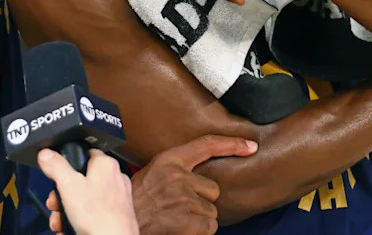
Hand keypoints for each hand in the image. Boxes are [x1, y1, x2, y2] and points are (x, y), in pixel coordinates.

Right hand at [39, 149, 137, 234]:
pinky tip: (69, 228)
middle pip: (81, 180)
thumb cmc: (99, 216)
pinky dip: (80, 219)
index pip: (84, 153)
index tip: (56, 176)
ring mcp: (117, 197)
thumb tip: (46, 154)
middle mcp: (114, 178)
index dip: (67, 165)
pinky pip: (93, 212)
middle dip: (62, 195)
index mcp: (105, 164)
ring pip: (85, 198)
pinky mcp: (116, 214)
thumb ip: (56, 166)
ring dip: (67, 210)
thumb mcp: (68, 186)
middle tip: (54, 204)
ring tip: (59, 221)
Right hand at [131, 135, 257, 234]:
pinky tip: (181, 228)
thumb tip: (199, 176)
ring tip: (177, 217)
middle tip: (179, 206)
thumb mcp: (153, 174)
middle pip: (212, 188)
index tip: (250, 145)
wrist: (120, 221)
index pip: (206, 145)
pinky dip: (199, 231)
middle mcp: (178, 176)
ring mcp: (184, 197)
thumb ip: (175, 170)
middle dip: (202, 200)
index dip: (231, 144)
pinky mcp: (187, 219)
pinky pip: (209, 226)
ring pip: (211, 210)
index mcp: (169, 160)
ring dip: (199, 217)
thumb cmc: (135, 201)